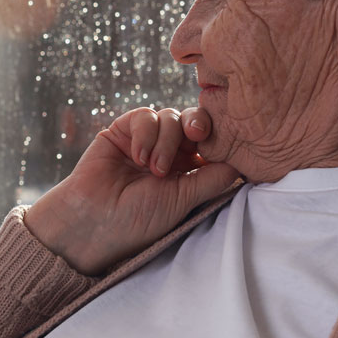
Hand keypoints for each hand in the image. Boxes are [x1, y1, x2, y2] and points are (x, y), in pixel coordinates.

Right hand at [23, 106, 239, 274]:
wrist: (93, 221)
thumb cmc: (139, 219)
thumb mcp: (184, 200)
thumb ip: (213, 178)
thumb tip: (244, 162)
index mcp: (187, 172)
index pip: (210, 143)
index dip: (217, 139)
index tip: (219, 146)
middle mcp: (169, 154)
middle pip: (194, 123)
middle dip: (198, 125)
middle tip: (196, 136)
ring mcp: (145, 141)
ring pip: (171, 117)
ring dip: (166, 140)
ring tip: (154, 169)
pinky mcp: (122, 131)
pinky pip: (145, 116)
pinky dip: (145, 133)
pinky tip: (137, 157)